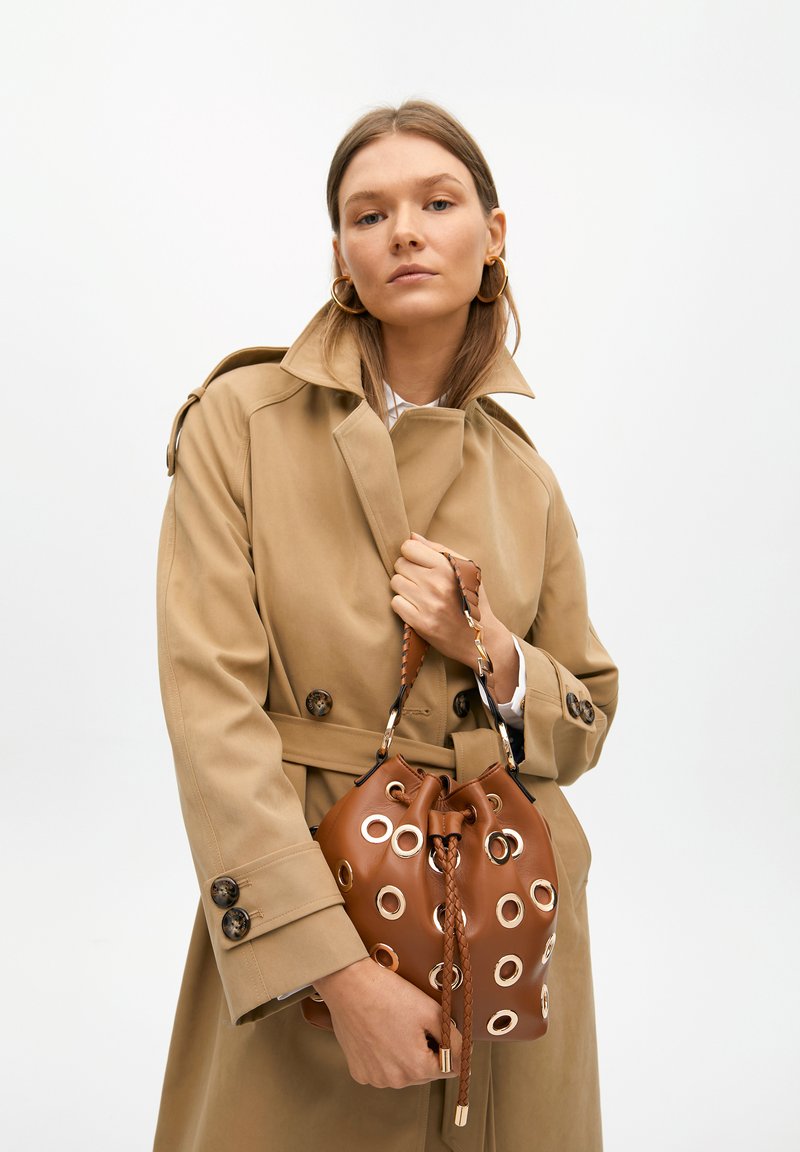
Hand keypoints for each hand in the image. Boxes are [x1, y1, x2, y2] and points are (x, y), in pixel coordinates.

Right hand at [314, 958, 461, 1087]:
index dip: (447, 1046)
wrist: (349, 984)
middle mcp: (395, 1081)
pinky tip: (379, 1034)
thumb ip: (455, 1040)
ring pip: (403, 1072)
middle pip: (425, 1071)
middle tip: (414, 1022)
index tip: (435, 1028)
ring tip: (395, 1026)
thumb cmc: (390, 994)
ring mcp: (375, 1078)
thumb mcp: (432, 1011)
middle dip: (426, 1051)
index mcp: (417, 1068)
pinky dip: (384, 1056)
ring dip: (405, 1055)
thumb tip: (465, 1059)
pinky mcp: (359, 1072)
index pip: (449, 1069)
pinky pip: (381, 1069)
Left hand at [390, 534, 518, 700]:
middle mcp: (436, 584)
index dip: (411, 554)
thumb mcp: (465, 569)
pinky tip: (417, 608)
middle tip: (420, 581)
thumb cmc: (472, 600)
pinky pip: (395, 603)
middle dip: (407, 571)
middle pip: (399, 565)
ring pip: (395, 583)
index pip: (409, 548)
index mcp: (447, 567)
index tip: (419, 563)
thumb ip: (438, 549)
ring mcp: (427, 604)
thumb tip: (412, 536)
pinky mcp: (420, 622)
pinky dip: (403, 605)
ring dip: (404, 588)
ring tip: (420, 594)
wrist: (480, 638)